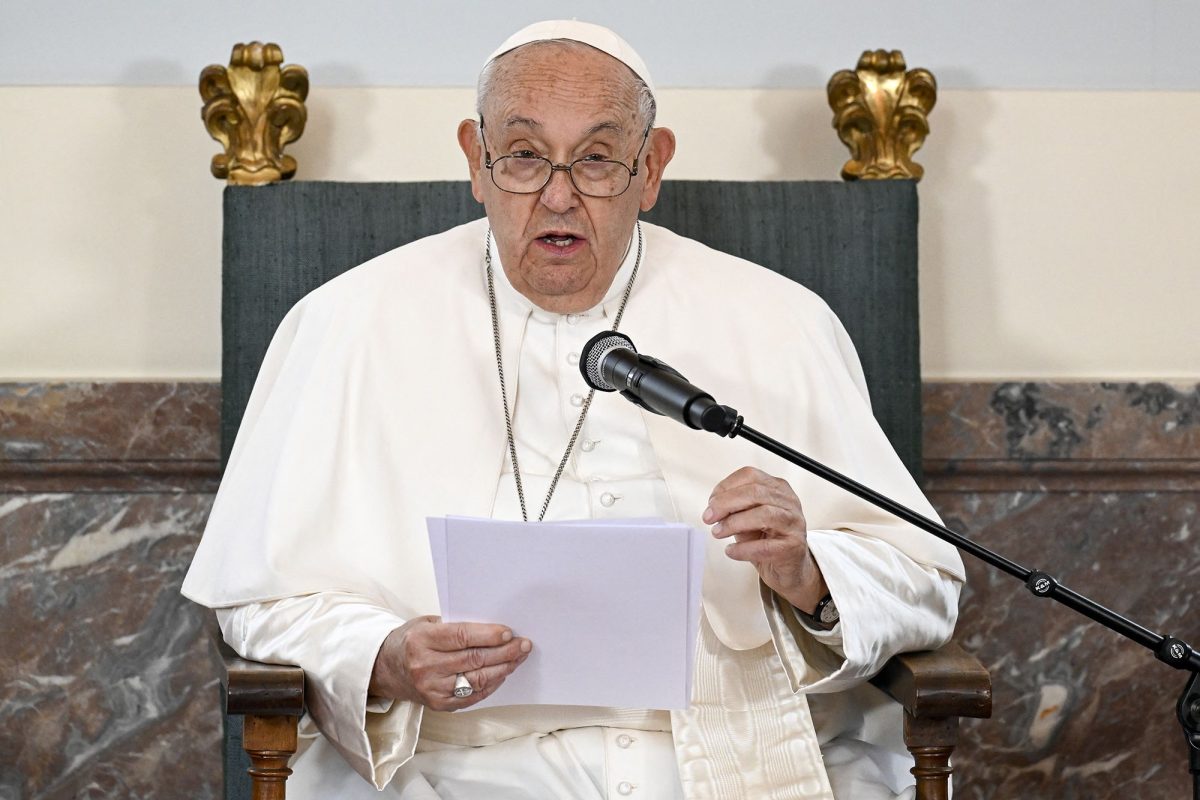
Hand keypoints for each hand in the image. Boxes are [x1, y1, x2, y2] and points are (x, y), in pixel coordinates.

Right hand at [369, 616, 531, 710]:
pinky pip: (473, 696)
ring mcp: (432, 689)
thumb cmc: (409, 641)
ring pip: (477, 680)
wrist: (385, 669)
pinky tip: (503, 674)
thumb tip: (491, 628)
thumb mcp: (424, 623)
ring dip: (503, 668)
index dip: (489, 635)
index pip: (462, 637)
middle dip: (504, 652)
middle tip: (523, 645)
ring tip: (518, 658)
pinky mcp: (439, 704)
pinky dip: (491, 685)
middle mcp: (426, 667)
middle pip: (474, 659)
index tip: (509, 633)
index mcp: (422, 641)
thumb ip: (453, 624)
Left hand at [703, 466, 827, 612]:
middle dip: (725, 504)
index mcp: (778, 488)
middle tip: (709, 517)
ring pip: (763, 515)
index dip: (726, 486)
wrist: (788, 567)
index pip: (750, 475)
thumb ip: (733, 508)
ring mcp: (794, 524)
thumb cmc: (767, 539)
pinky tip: (731, 551)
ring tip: (718, 532)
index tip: (711, 502)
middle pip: (755, 492)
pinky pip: (764, 546)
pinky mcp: (793, 547)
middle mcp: (790, 502)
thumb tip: (713, 507)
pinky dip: (743, 549)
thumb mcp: (747, 517)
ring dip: (734, 523)